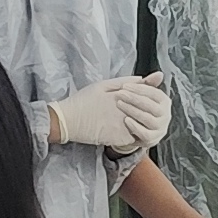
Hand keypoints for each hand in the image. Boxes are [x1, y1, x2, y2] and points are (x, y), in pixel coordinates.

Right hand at [47, 74, 171, 152]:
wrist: (69, 120)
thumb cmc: (83, 100)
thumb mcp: (102, 85)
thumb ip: (124, 81)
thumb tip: (143, 78)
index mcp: (121, 95)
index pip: (144, 95)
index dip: (148, 97)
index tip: (147, 100)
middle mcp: (124, 110)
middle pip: (145, 111)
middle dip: (147, 112)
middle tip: (143, 114)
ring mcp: (122, 125)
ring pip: (141, 126)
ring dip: (141, 125)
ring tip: (135, 124)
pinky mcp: (118, 138)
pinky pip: (133, 138)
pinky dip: (133, 136)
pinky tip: (127, 133)